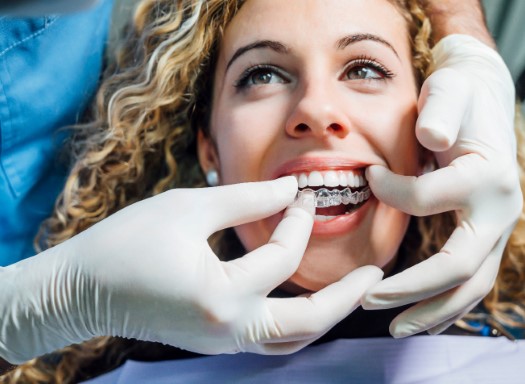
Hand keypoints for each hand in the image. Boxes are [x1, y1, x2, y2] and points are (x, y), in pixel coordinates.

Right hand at [0, 177, 382, 362]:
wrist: (80, 290)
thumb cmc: (126, 244)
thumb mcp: (188, 208)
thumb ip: (244, 199)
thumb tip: (288, 188)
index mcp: (222, 294)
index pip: (281, 256)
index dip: (296, 219)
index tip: (301, 192)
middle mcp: (229, 329)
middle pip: (307, 323)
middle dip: (347, 297)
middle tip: (376, 275)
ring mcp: (222, 342)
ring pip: (292, 341)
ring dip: (325, 315)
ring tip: (351, 291)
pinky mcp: (215, 342)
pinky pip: (269, 339)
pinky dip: (295, 321)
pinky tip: (304, 297)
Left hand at [362, 35, 522, 336]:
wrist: (482, 97)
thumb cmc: (458, 95)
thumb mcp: (449, 92)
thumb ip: (441, 113)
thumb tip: (431, 139)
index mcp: (487, 176)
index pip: (427, 200)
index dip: (390, 193)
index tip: (367, 177)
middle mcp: (501, 209)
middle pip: (459, 267)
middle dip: (411, 290)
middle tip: (367, 300)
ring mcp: (496, 227)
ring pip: (470, 286)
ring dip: (431, 311)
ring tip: (395, 328)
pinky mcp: (484, 234)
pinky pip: (469, 279)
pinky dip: (445, 302)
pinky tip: (419, 315)